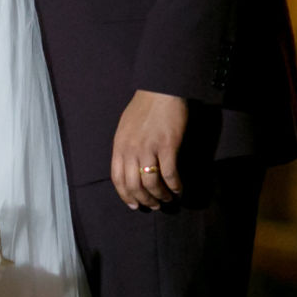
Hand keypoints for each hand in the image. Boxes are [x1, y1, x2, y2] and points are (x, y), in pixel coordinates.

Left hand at [111, 90, 188, 208]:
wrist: (160, 90)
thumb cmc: (143, 107)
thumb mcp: (125, 128)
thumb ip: (125, 148)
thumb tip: (129, 168)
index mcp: (119, 146)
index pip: (117, 179)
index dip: (125, 196)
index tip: (134, 204)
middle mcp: (131, 150)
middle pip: (133, 186)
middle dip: (144, 200)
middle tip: (154, 205)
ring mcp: (148, 148)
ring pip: (151, 184)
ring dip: (160, 196)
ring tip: (168, 199)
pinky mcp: (167, 146)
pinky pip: (169, 174)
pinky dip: (175, 186)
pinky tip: (179, 189)